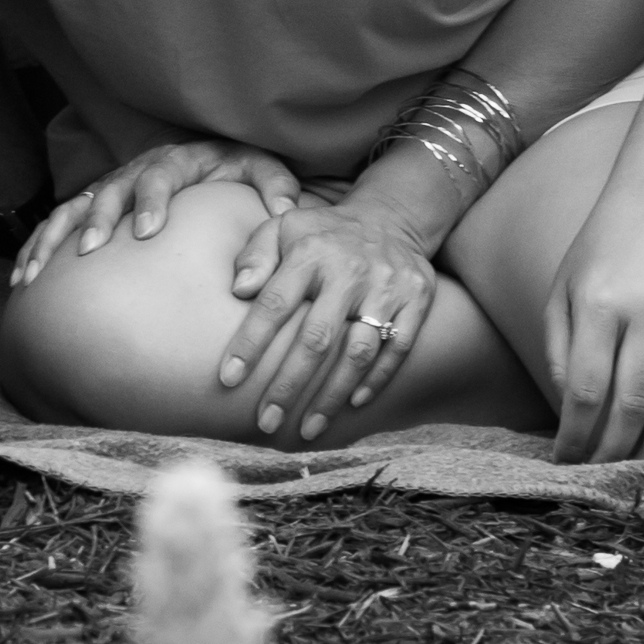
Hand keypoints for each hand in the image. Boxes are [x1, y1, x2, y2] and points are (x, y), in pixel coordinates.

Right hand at [9, 139, 303, 289]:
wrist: (206, 153)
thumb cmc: (234, 168)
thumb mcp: (260, 167)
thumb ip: (275, 185)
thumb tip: (288, 211)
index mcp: (175, 161)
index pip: (160, 176)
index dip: (151, 201)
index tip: (147, 231)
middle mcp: (135, 171)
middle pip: (109, 190)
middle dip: (98, 219)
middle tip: (92, 251)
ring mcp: (109, 188)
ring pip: (73, 208)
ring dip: (54, 239)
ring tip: (35, 274)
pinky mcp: (93, 206)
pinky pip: (57, 224)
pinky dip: (38, 248)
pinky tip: (22, 281)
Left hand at [212, 190, 445, 442]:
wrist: (392, 214)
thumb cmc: (323, 232)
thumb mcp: (283, 226)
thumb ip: (256, 255)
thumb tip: (238, 290)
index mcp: (309, 253)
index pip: (274, 303)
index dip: (250, 343)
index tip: (228, 379)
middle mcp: (348, 272)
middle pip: (316, 338)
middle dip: (289, 385)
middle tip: (266, 422)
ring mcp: (385, 288)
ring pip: (358, 351)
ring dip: (332, 395)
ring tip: (308, 428)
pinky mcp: (416, 300)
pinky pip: (397, 348)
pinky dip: (377, 379)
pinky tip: (354, 404)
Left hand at [543, 193, 643, 461]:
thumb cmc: (600, 251)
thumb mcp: (562, 289)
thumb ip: (558, 349)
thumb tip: (569, 412)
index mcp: (597, 305)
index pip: (585, 389)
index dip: (575, 435)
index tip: (565, 462)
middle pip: (632, 404)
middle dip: (613, 453)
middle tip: (600, 480)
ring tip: (639, 474)